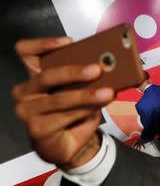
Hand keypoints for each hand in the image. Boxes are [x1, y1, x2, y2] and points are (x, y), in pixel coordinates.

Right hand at [12, 38, 114, 168]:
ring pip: (59, 99)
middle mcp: (26, 90)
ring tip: (107, 93)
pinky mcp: (36, 128)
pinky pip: (64, 117)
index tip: (69, 41)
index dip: (43, 44)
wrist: (69, 144)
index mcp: (35, 75)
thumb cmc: (73, 112)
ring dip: (86, 96)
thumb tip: (108, 68)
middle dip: (74, 72)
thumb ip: (87, 78)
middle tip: (97, 70)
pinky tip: (95, 109)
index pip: (26, 52)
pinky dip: (83, 112)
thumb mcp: (81, 90)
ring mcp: (28, 110)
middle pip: (46, 75)